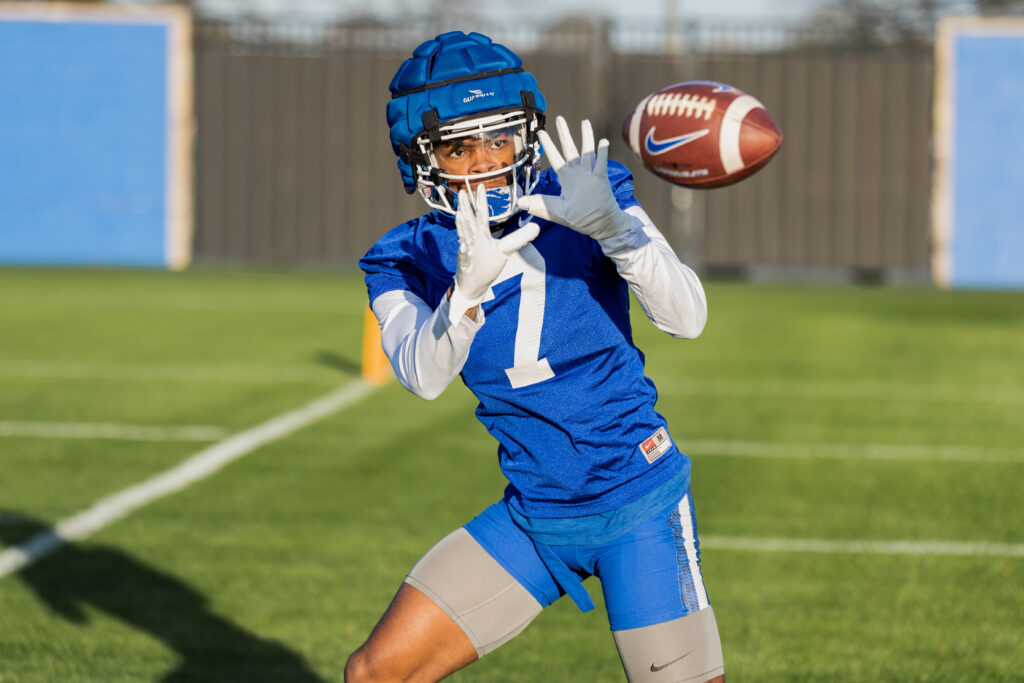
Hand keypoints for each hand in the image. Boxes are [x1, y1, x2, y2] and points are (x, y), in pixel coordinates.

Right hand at [448, 185, 539, 321]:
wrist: (475, 283)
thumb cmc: (487, 264)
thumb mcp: (506, 249)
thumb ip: (519, 238)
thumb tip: (536, 227)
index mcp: (481, 234)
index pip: (482, 214)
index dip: (481, 201)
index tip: (480, 186)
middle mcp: (473, 238)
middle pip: (470, 220)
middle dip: (466, 206)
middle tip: (462, 191)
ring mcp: (468, 249)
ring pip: (464, 234)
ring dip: (461, 224)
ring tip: (460, 213)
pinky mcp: (466, 261)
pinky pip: (464, 254)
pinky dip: (463, 248)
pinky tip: (463, 245)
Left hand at [516, 116, 635, 241]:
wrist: (599, 225)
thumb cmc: (579, 219)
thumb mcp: (555, 212)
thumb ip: (539, 205)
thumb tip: (520, 203)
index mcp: (567, 179)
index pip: (555, 158)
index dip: (548, 146)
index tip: (541, 133)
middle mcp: (578, 173)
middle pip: (570, 149)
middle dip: (564, 134)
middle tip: (559, 118)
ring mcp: (590, 175)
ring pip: (587, 151)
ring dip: (586, 136)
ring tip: (585, 122)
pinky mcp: (601, 179)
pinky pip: (602, 163)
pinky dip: (602, 152)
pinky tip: (603, 141)